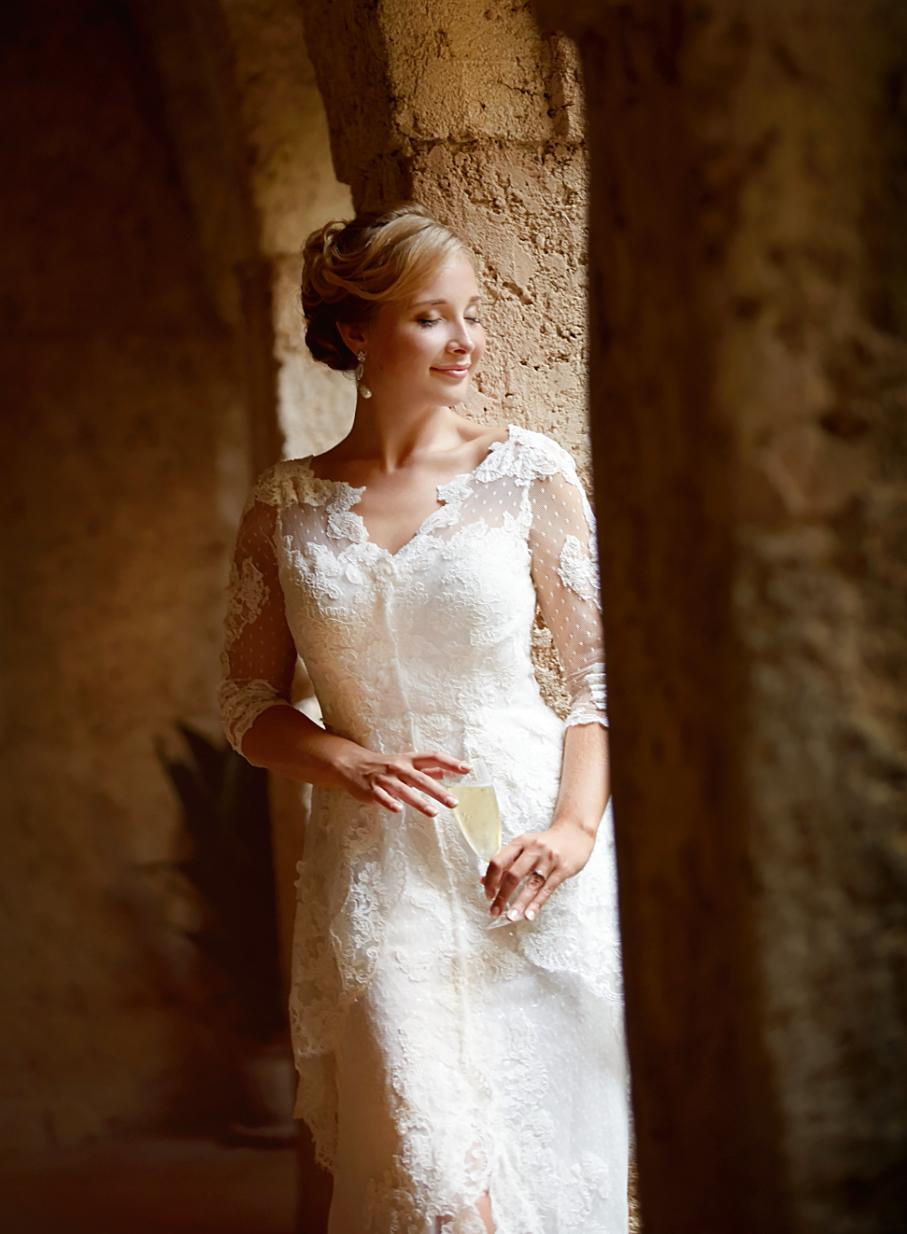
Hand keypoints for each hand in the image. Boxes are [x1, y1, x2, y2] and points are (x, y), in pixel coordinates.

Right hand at [331, 746, 469, 816]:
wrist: (353, 764)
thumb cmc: (385, 765)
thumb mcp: (407, 763)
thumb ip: (427, 769)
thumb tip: (447, 771)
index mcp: (409, 760)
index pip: (433, 758)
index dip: (450, 763)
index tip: (466, 769)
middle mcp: (399, 768)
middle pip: (421, 778)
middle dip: (438, 791)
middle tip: (453, 802)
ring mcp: (385, 779)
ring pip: (403, 790)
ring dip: (419, 801)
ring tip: (433, 812)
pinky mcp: (372, 790)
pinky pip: (381, 797)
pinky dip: (389, 802)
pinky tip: (398, 810)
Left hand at [482, 819, 594, 921]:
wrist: (575, 832)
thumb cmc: (546, 842)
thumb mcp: (525, 846)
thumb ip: (507, 862)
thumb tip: (485, 881)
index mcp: (520, 842)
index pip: (499, 861)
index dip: (491, 880)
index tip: (488, 895)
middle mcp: (533, 849)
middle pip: (513, 875)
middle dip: (502, 896)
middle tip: (494, 911)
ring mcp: (549, 860)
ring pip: (531, 884)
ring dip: (519, 903)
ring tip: (510, 917)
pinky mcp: (563, 869)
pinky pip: (547, 889)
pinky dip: (537, 903)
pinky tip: (529, 915)